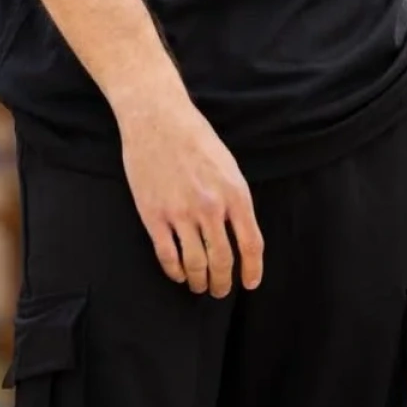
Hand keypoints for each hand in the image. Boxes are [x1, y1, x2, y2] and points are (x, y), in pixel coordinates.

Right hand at [116, 94, 263, 297]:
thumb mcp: (228, 164)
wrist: (156, 117)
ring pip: (196, 265)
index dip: (252, 270)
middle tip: (220, 290)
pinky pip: (168, 256)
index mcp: (234, 192)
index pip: (251, 245)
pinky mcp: (154, 215)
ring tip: (199, 285)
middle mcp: (210, 207)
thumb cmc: (194, 136)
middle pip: (223, 261)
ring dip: (199, 281)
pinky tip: (178, 273)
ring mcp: (180, 212)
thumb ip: (235, 199)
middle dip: (223, 283)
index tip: (249, 283)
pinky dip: (175, 272)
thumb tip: (240, 234)